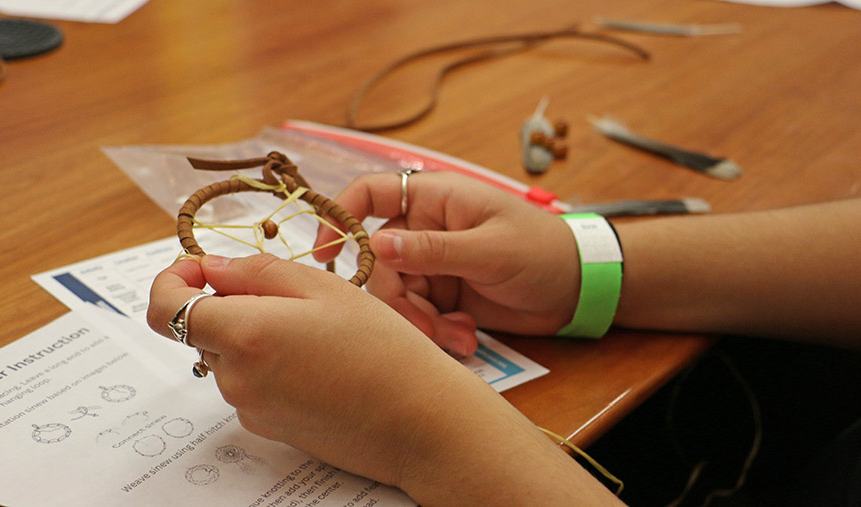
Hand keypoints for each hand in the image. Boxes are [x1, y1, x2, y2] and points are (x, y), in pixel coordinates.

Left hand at [146, 254, 484, 488]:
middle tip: (291, 296)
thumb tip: (210, 268)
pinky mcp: (268, 428)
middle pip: (204, 329)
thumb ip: (256, 272)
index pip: (165, 308)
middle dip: (231, 304)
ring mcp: (250, 408)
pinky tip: (320, 364)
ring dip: (255, 335)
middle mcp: (235, 378)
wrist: (420, 421)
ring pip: (230, 356)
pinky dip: (271, 366)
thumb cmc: (382, 349)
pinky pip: (251, 385)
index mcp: (244, 334)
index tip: (198, 267)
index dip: (173, 280)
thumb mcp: (324, 288)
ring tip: (317, 333)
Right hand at [314, 172, 580, 355]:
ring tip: (458, 338)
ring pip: (398, 296)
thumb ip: (433, 250)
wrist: (579, 288)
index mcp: (436, 200)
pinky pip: (419, 315)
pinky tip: (465, 340)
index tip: (324, 254)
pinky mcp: (444, 295)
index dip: (341, 217)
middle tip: (430, 327)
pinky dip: (438, 332)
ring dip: (422, 323)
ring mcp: (434, 264)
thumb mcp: (489, 250)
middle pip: (381, 263)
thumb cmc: (542, 251)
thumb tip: (376, 247)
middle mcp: (427, 229)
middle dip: (399, 300)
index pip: (372, 193)